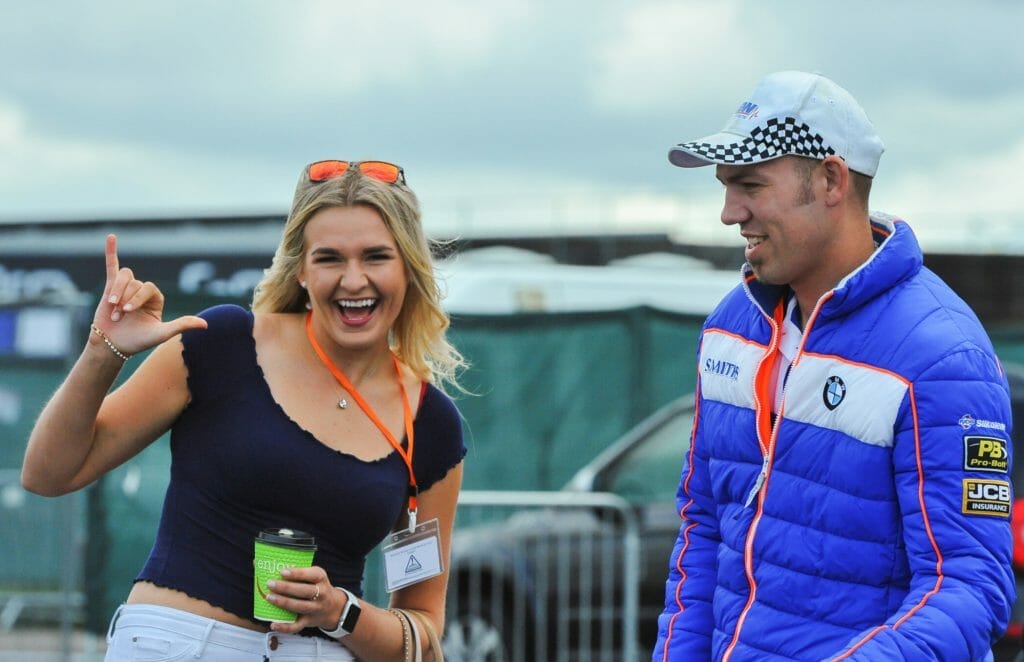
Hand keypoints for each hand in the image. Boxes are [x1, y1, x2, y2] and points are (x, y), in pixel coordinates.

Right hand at [93, 234, 206, 354]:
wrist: (112, 345)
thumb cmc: (138, 341)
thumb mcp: (162, 333)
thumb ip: (182, 325)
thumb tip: (206, 324)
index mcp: (156, 299)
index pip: (149, 287)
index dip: (137, 297)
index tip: (128, 311)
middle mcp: (142, 292)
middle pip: (135, 283)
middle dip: (125, 299)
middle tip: (119, 316)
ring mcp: (126, 289)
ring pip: (124, 277)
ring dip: (116, 291)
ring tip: (112, 307)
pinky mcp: (111, 287)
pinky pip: (112, 265)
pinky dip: (111, 251)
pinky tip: (111, 237)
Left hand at [266, 566, 338, 633]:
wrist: (332, 607)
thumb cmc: (315, 586)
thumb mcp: (312, 575)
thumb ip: (293, 570)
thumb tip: (259, 562)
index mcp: (320, 578)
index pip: (311, 575)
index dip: (297, 573)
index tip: (282, 572)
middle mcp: (321, 593)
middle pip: (304, 591)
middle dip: (286, 588)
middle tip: (270, 583)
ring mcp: (315, 608)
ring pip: (300, 606)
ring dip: (284, 602)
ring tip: (269, 598)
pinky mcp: (309, 621)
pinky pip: (297, 626)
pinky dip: (285, 627)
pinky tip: (274, 624)